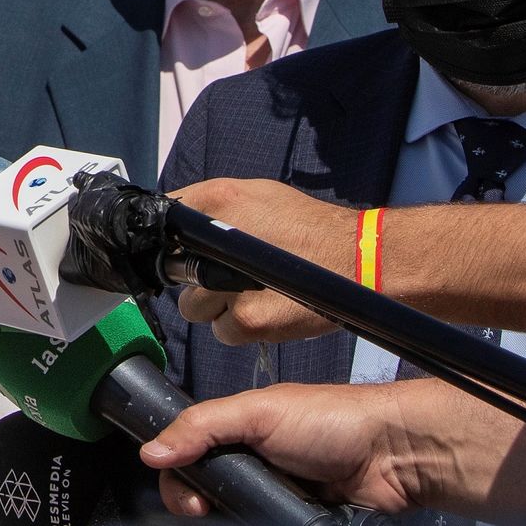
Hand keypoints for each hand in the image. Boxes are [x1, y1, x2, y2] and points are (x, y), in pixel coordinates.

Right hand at [138, 382, 428, 517]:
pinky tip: (259, 524)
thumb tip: (151, 450)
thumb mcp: (258, 413)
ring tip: (242, 516)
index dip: (179, 478)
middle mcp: (253, 462)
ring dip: (229, 518)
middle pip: (206, 492)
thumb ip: (203, 426)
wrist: (393, 455)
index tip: (189, 495)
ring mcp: (275, 493)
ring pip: (234, 515)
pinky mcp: (295, 518)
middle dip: (201, 502)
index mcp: (238, 430)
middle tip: (208, 510)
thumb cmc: (333, 419)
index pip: (188, 457)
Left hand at [167, 180, 344, 344]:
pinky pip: (222, 332)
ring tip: (253, 293)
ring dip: (216, 306)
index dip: (173, 238)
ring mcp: (228, 285)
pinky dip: (239, 328)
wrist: (360, 260)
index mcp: (219, 200)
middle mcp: (216, 240)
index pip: (165, 217)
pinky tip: (266, 310)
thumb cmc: (312, 228)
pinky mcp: (246, 320)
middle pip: (176, 269)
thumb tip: (181, 221)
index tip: (181, 249)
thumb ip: (215, 206)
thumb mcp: (260, 195)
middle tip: (230, 274)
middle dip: (197, 275)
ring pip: (194, 307)